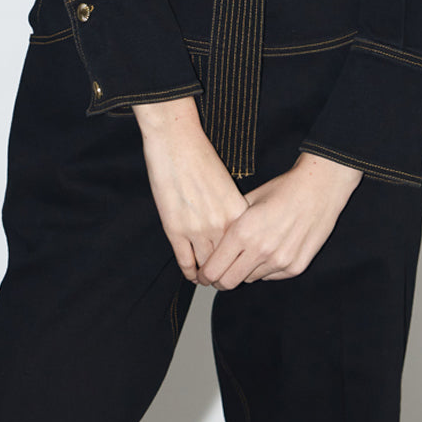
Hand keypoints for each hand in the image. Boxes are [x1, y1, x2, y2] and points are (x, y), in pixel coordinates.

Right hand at [134, 96, 248, 282]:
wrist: (176, 142)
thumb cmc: (201, 158)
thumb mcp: (227, 185)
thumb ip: (232, 211)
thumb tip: (234, 233)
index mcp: (238, 212)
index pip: (245, 248)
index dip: (243, 261)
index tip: (242, 266)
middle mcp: (222, 224)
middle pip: (228, 261)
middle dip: (226, 273)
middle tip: (224, 279)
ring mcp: (198, 229)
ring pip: (207, 266)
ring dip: (207, 275)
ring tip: (207, 278)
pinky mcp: (175, 230)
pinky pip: (185, 261)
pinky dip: (189, 271)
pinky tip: (191, 273)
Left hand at [198, 151, 361, 289]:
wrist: (320, 189)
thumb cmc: (283, 189)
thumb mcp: (248, 200)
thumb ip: (229, 224)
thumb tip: (211, 241)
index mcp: (243, 232)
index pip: (213, 270)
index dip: (204, 274)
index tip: (203, 273)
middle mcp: (260, 250)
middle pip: (228, 283)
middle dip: (219, 281)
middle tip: (218, 274)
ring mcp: (279, 261)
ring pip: (249, 279)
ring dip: (244, 272)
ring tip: (249, 253)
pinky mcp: (295, 267)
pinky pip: (270, 276)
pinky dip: (265, 268)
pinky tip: (271, 249)